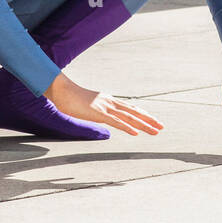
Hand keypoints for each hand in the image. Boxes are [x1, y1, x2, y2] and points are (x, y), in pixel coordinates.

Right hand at [45, 72, 163, 135]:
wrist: (60, 89)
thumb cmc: (70, 98)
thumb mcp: (87, 107)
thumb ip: (96, 112)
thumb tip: (102, 118)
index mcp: (108, 101)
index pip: (130, 108)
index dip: (142, 114)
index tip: (153, 120)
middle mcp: (110, 102)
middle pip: (133, 111)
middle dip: (148, 119)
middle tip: (162, 127)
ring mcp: (104, 107)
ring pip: (128, 117)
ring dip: (143, 124)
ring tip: (155, 131)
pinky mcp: (97, 113)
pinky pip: (115, 122)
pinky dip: (127, 127)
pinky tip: (136, 133)